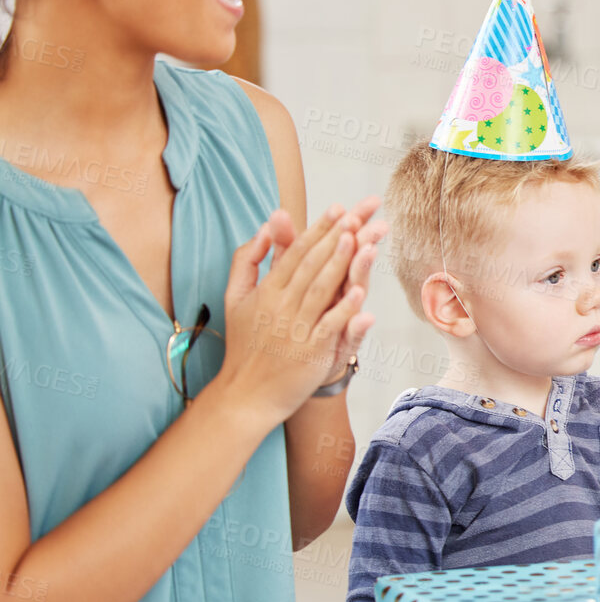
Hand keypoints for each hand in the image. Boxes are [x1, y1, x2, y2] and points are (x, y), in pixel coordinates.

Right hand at [218, 204, 373, 420]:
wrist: (245, 393)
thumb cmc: (245, 343)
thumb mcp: (236, 297)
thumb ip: (248, 260)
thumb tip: (265, 226)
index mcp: (267, 290)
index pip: (296, 252)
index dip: (318, 229)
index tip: (338, 208)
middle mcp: (281, 305)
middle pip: (313, 264)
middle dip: (337, 236)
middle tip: (359, 213)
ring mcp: (296, 327)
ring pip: (321, 289)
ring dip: (341, 263)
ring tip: (359, 239)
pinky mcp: (309, 351)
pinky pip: (329, 326)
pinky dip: (343, 310)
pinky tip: (360, 293)